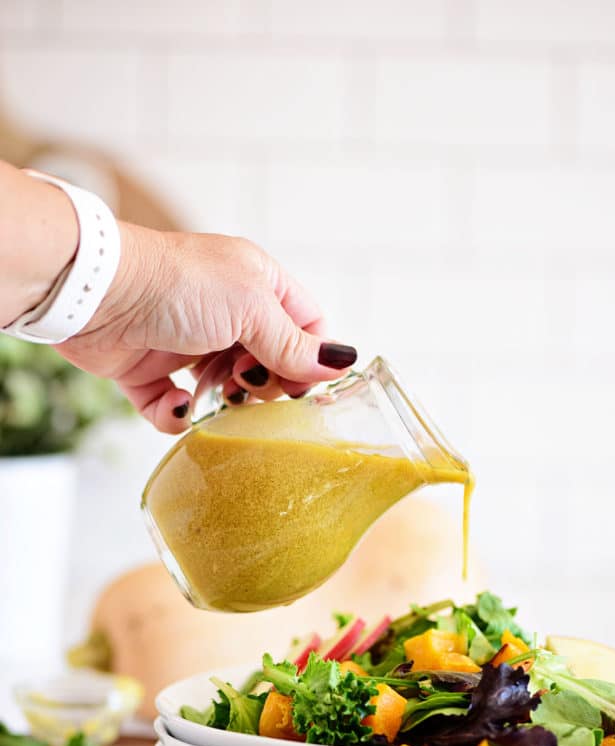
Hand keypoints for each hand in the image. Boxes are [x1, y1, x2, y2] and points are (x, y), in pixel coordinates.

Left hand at [59, 224, 356, 432]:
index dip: (309, 360)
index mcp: (257, 285)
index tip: (300, 386)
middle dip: (263, 385)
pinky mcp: (150, 371)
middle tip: (247, 387)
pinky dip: (179, 414)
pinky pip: (177, 407)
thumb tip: (340, 363)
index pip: (306, 327)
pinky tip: (178, 404)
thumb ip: (294, 343)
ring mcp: (187, 343)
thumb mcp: (251, 308)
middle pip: (268, 365)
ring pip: (224, 391)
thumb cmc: (177, 284)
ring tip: (214, 397)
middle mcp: (225, 313)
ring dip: (223, 404)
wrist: (96, 292)